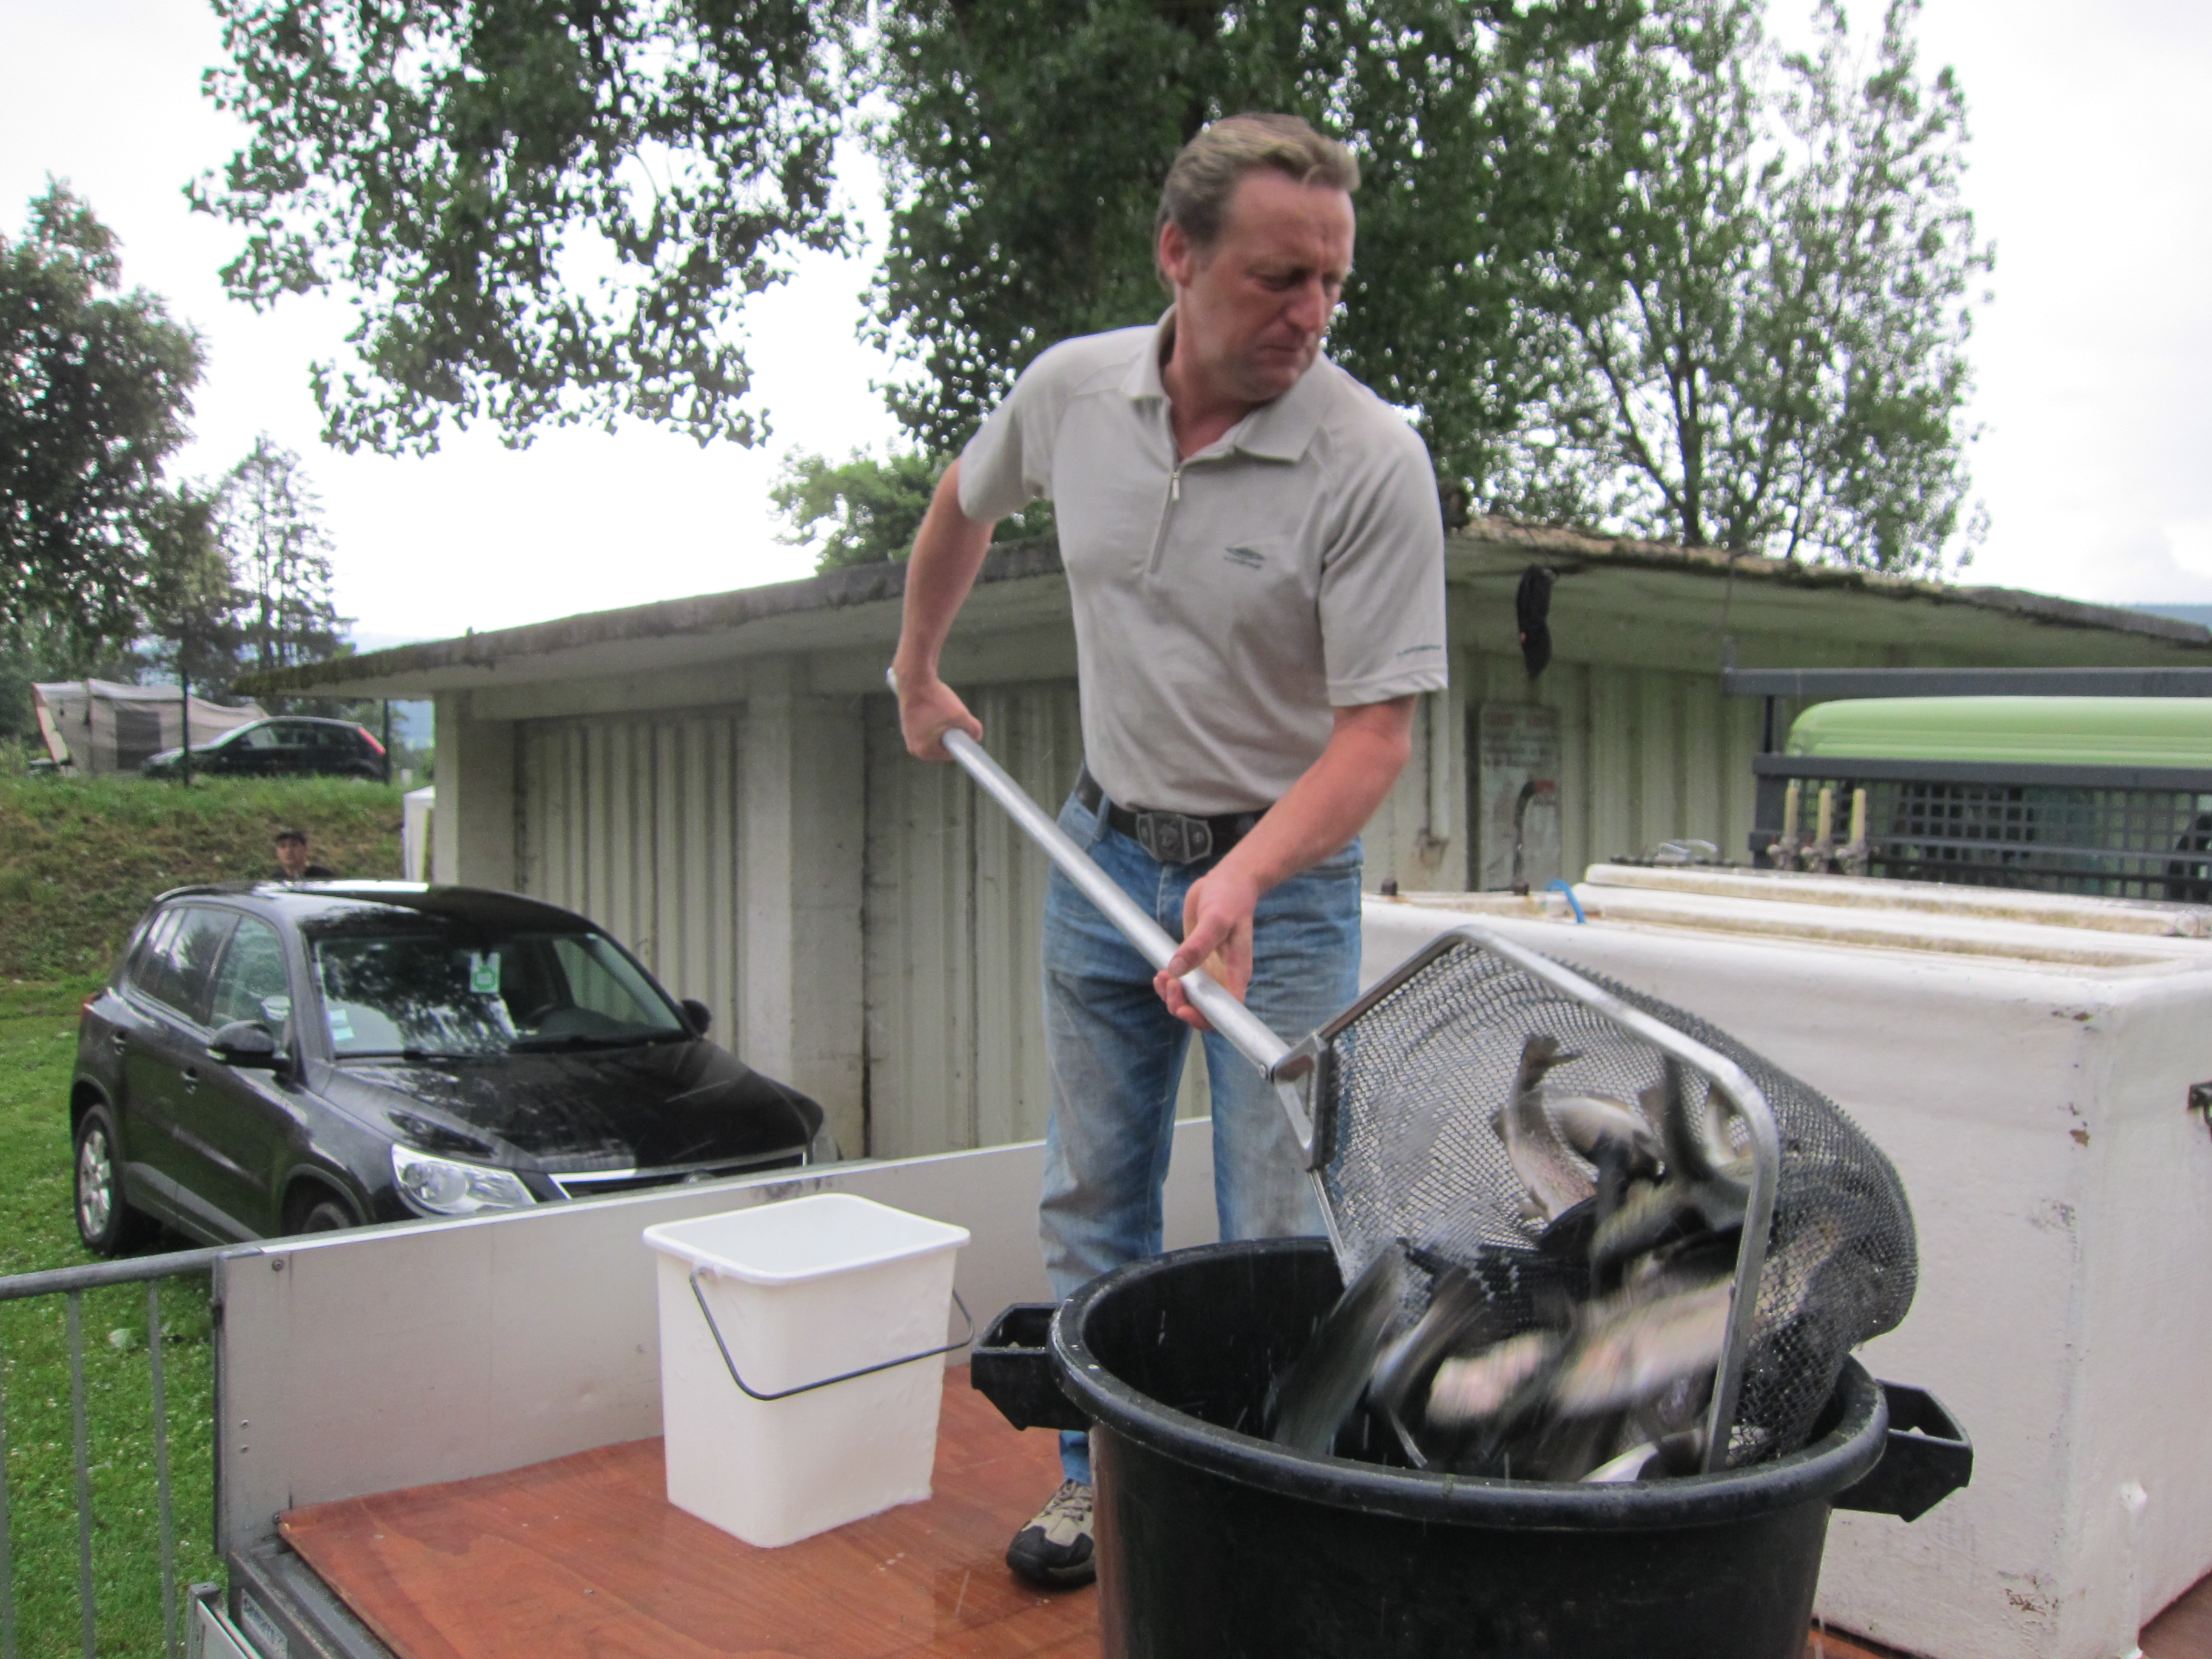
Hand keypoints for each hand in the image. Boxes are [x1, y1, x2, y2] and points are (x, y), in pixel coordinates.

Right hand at [893, 667, 981, 760]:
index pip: (951, 754)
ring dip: (944, 725)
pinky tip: (938, 707)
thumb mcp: (961, 716)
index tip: (968, 732)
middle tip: (958, 719)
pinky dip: (935, 719)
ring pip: (936, 734)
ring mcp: (908, 734)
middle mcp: (913, 746)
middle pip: (943, 745)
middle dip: (952, 733)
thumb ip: (973, 730)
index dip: (962, 742)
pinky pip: (927, 726)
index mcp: (924, 751)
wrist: (914, 679)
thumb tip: (976, 736)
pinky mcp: (907, 722)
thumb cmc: (934, 700)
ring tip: (947, 711)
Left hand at [1155, 864, 1259, 1031]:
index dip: (1205, 1019)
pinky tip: (1161, 973)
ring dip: (1172, 995)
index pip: (1225, 1011)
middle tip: (1168, 984)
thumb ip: (1197, 945)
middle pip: (1204, 1010)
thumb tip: (1177, 971)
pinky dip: (1169, 983)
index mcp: (1236, 974)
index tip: (1184, 1008)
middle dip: (1182, 1005)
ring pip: (1190, 998)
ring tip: (1161, 977)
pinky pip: (1182, 982)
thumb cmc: (1230, 898)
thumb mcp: (1215, 919)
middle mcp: (1223, 977)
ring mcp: (1209, 970)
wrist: (1228, 880)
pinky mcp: (1196, 960)